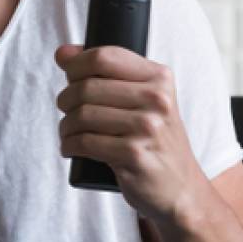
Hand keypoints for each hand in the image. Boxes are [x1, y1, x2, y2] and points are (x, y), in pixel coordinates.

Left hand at [55, 44, 213, 227]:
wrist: (180, 188)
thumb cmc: (155, 140)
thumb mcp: (147, 100)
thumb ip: (110, 73)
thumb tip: (62, 53)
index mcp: (160, 78)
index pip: (104, 57)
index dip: (76, 64)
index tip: (68, 75)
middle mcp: (157, 100)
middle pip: (88, 87)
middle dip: (66, 99)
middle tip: (66, 110)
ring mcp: (148, 128)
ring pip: (83, 115)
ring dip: (65, 125)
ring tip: (68, 132)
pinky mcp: (134, 156)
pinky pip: (85, 142)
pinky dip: (69, 145)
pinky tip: (70, 148)